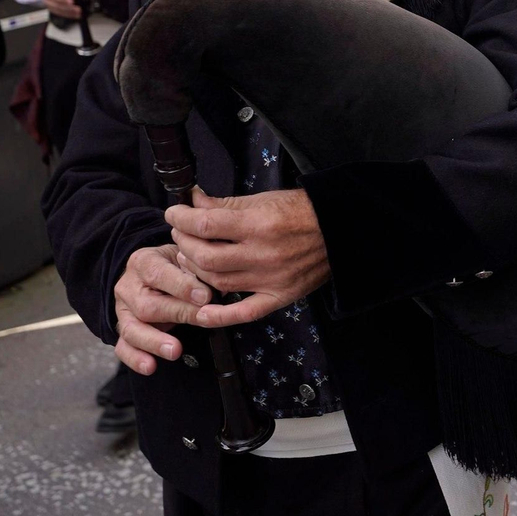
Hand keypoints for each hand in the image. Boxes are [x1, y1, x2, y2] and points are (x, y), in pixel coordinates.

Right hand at [112, 244, 212, 374]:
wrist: (155, 270)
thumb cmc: (176, 265)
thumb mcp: (186, 258)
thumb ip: (197, 271)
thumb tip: (217, 290)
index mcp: (143, 262)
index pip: (158, 273)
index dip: (182, 286)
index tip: (205, 296)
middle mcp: (128, 286)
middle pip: (146, 304)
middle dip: (177, 314)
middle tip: (202, 320)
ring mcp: (122, 310)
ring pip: (131, 328)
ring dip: (154, 342)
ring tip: (175, 351)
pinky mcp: (123, 329)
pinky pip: (123, 347)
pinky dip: (135, 358)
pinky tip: (150, 366)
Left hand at [164, 189, 329, 326]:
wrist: (342, 229)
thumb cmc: (303, 210)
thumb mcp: (265, 199)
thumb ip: (226, 203)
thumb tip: (193, 201)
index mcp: (260, 224)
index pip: (206, 225)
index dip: (182, 218)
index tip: (174, 213)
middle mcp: (264, 254)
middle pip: (206, 256)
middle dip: (184, 243)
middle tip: (180, 233)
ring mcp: (271, 279)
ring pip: (217, 282)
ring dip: (195, 270)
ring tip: (190, 258)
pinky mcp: (280, 295)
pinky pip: (245, 312)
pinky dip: (221, 316)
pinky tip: (201, 313)